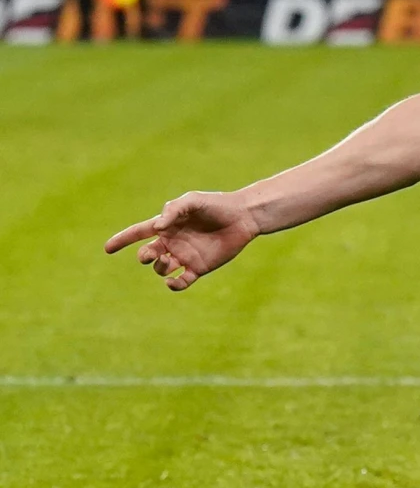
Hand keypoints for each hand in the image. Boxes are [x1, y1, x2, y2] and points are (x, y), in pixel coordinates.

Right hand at [104, 191, 259, 290]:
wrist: (243, 217)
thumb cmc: (217, 205)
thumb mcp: (192, 201)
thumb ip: (174, 210)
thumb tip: (157, 228)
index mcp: (167, 225)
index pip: (138, 233)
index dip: (122, 239)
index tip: (107, 248)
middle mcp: (172, 242)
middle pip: (147, 254)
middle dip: (144, 257)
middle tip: (150, 254)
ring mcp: (185, 256)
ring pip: (161, 269)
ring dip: (159, 267)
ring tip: (170, 261)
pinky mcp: (199, 268)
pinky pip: (180, 282)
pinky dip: (174, 285)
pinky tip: (174, 281)